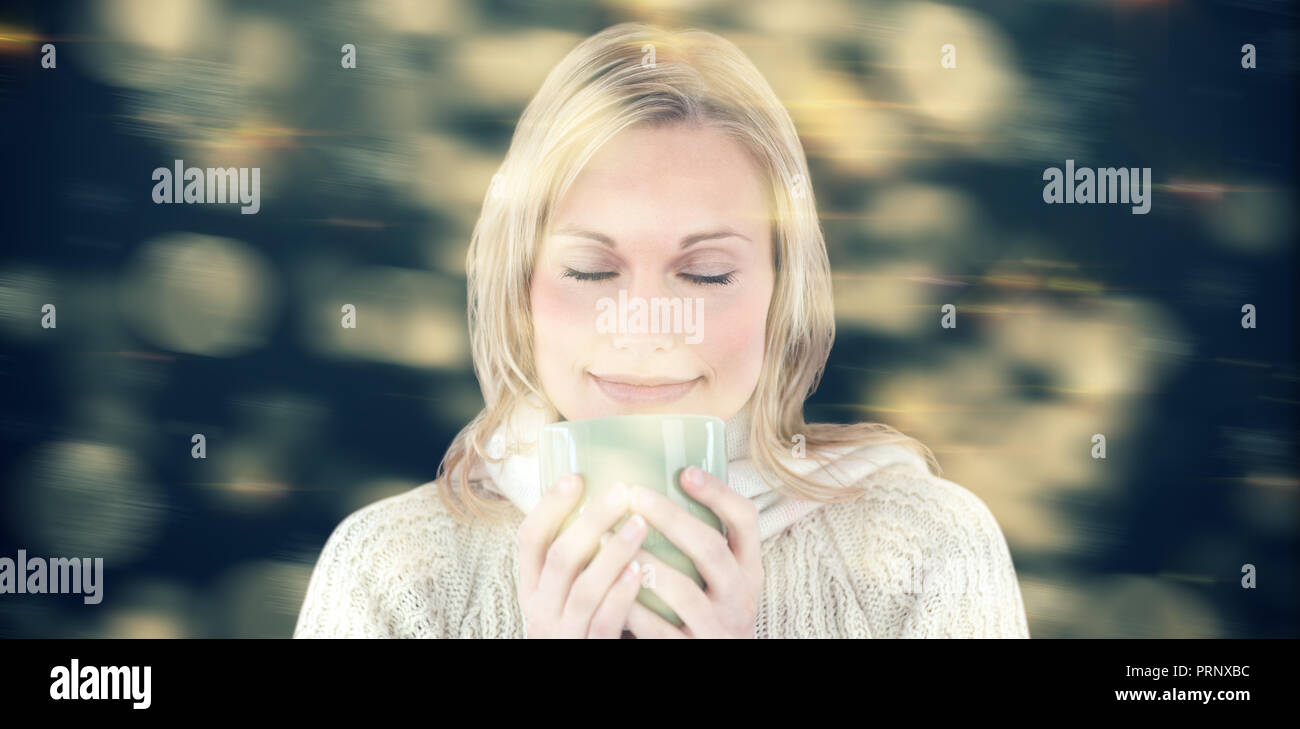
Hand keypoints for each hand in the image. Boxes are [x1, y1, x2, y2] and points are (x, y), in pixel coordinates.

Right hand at [516, 473, 646, 637]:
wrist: (582, 662)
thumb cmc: (587, 623)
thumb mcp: (569, 591)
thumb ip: (580, 558)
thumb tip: (607, 500)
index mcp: (533, 588)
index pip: (529, 540)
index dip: (549, 507)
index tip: (575, 476)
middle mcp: (540, 610)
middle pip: (559, 557)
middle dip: (590, 520)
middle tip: (621, 490)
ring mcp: (562, 633)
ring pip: (582, 589)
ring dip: (612, 553)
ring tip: (641, 524)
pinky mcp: (586, 651)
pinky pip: (602, 623)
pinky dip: (620, 596)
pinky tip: (641, 572)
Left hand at [623, 466, 762, 637]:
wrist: (713, 666)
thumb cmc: (703, 611)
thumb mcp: (717, 579)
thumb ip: (698, 544)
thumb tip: (660, 480)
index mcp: (748, 569)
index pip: (745, 521)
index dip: (719, 494)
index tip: (686, 471)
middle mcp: (740, 597)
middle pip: (711, 549)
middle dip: (672, 519)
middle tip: (636, 495)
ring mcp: (718, 628)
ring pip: (683, 592)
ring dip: (645, 562)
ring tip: (609, 539)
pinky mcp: (693, 650)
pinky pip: (659, 630)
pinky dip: (632, 607)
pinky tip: (608, 587)